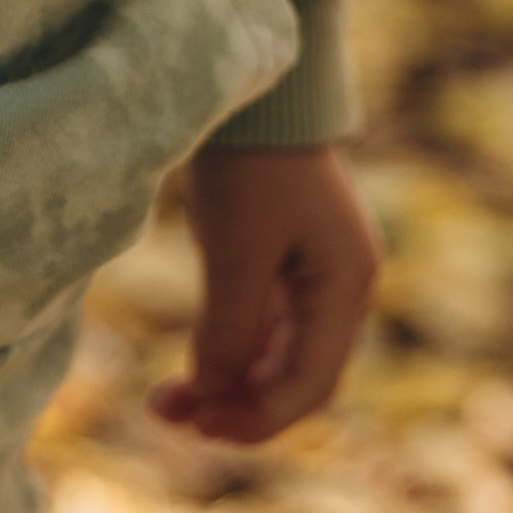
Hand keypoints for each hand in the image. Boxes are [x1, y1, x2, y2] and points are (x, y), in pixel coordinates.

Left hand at [150, 144, 381, 443]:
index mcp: (346, 285)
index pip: (311, 384)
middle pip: (296, 376)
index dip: (256, 418)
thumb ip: (231, 330)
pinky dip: (228, 349)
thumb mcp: (236, 251)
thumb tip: (214, 395)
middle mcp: (340, 285)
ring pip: (275, 355)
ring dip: (228, 382)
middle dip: (238, 405)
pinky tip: (188, 363)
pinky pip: (261, 326)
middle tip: (171, 416)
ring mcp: (313, 271)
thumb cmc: (250, 163)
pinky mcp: (282, 255)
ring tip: (165, 399)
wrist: (251, 86)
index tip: (198, 426)